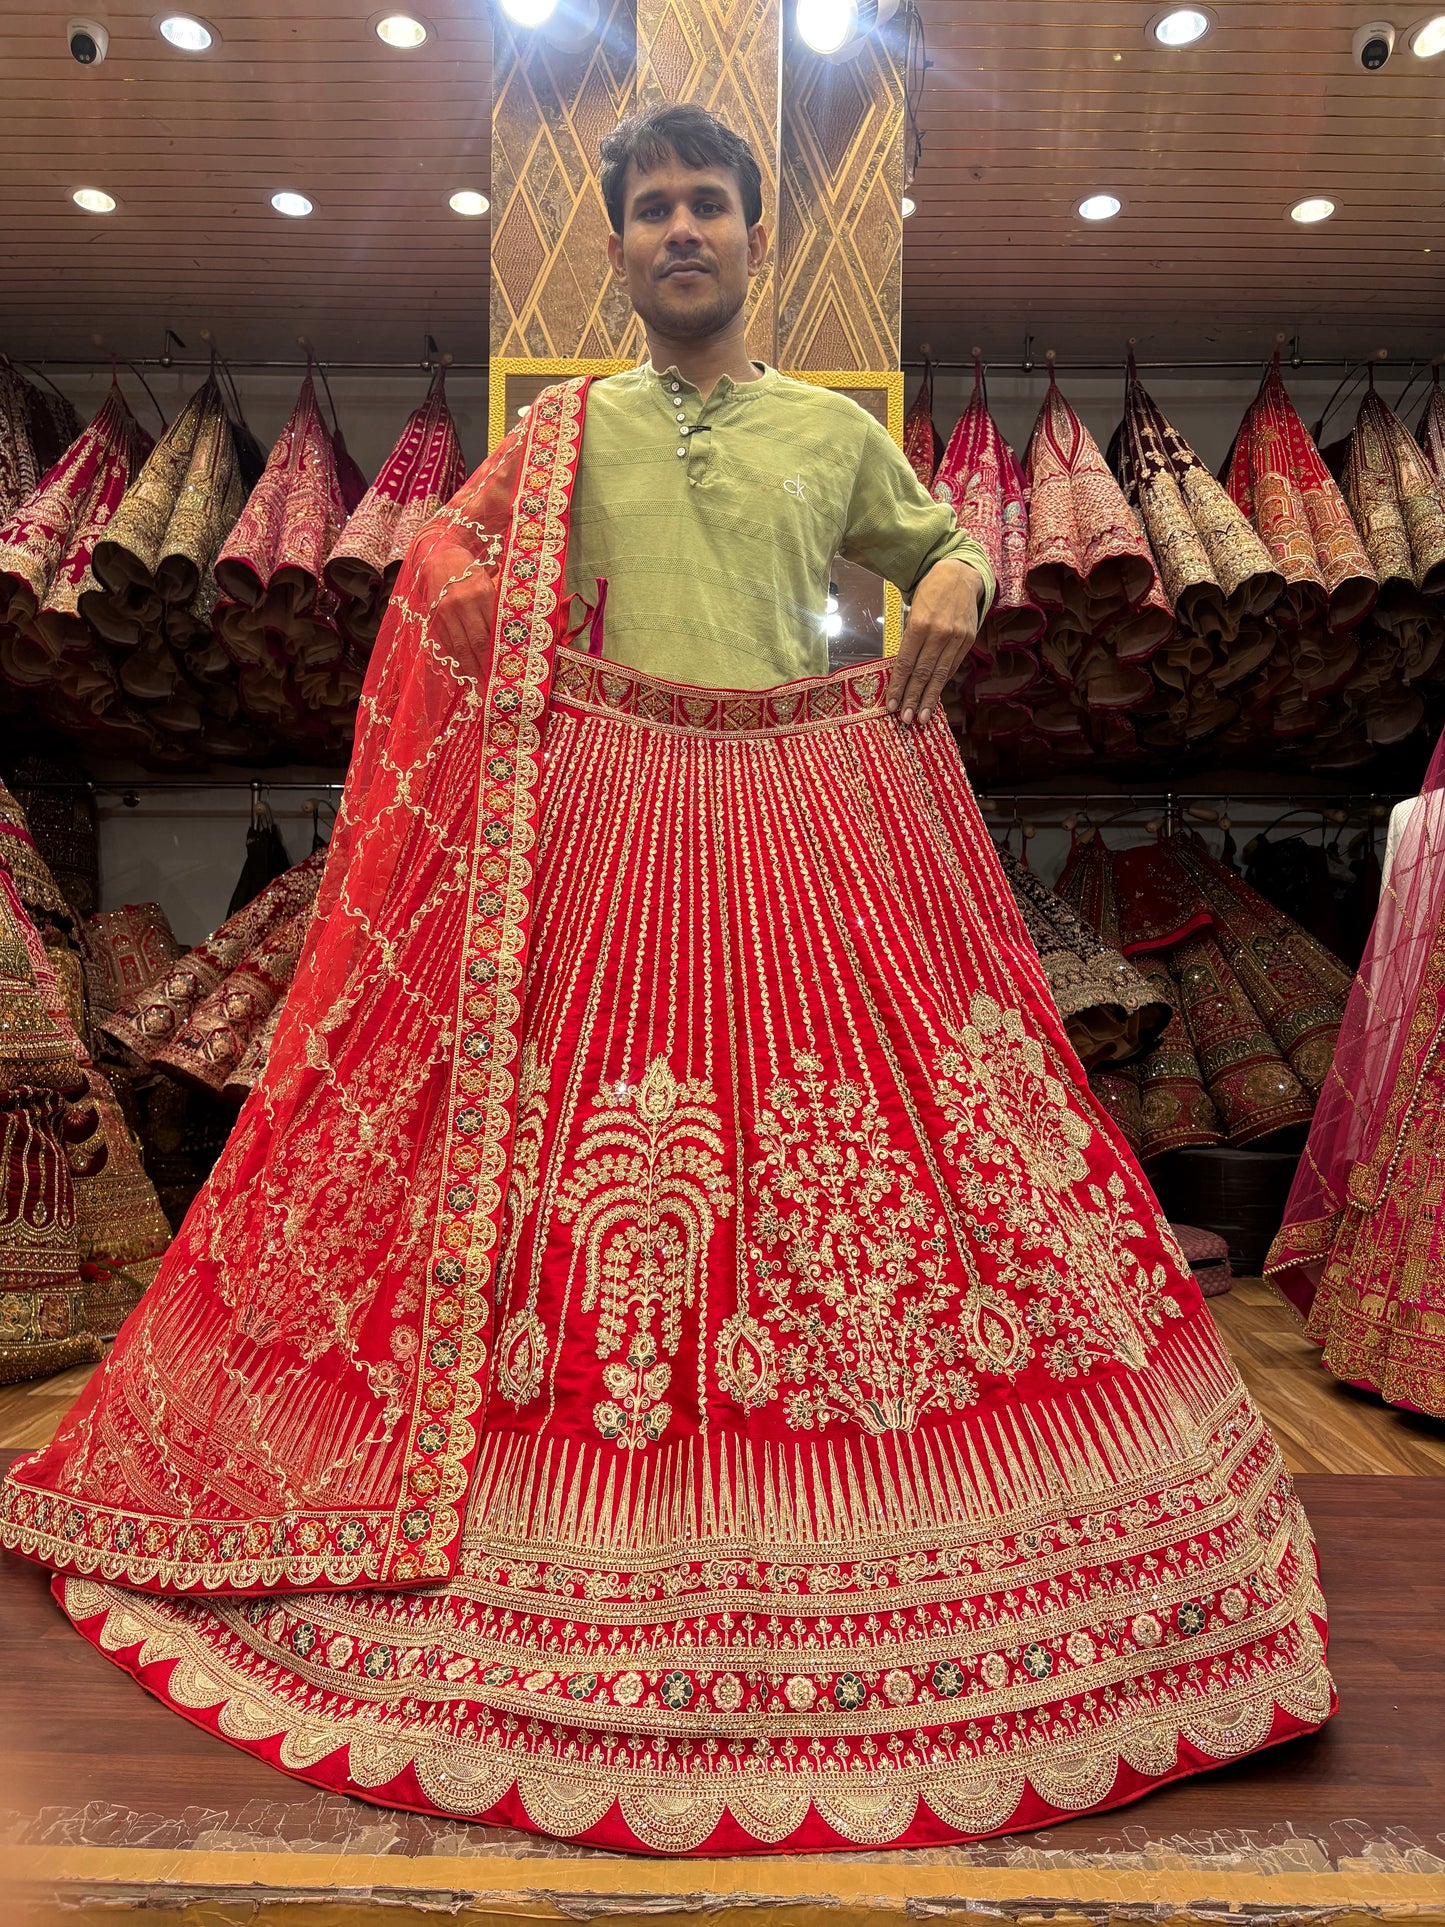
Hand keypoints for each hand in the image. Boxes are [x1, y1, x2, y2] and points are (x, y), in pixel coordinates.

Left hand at [887, 558, 984, 726]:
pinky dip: (942, 683)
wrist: (960, 574)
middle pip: (924, 673)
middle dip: (913, 698)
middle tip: (905, 719)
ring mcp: (957, 638)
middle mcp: (940, 633)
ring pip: (940, 674)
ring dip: (929, 698)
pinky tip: (935, 697)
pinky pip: (952, 666)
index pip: (906, 662)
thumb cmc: (930, 592)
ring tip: (921, 716)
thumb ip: (908, 639)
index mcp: (921, 624)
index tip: (891, 704)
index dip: (898, 685)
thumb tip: (901, 670)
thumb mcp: (913, 610)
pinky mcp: (968, 640)